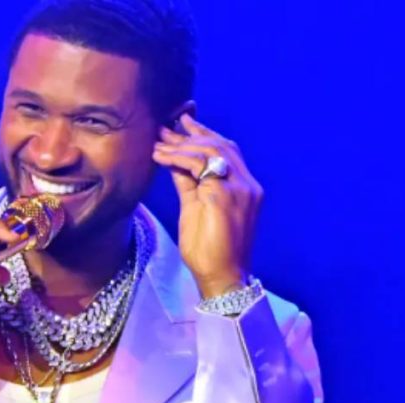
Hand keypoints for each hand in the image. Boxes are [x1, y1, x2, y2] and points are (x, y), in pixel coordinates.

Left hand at [152, 113, 262, 297]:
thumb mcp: (196, 209)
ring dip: (181, 145)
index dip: (205, 135)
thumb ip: (189, 184)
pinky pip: (198, 165)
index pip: (227, 151)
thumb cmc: (209, 250)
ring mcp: (239, 188)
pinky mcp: (223, 195)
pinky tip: (160, 157)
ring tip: (158, 143)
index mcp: (244, 188)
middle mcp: (246, 184)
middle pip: (221, 145)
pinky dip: (178, 157)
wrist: (221, 276)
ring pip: (209, 151)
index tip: (183, 125)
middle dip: (192, 133)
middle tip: (167, 127)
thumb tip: (175, 163)